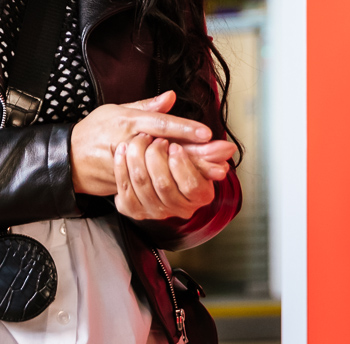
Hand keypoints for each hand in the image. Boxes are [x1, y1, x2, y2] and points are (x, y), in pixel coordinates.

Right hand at [70, 91, 213, 196]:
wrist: (69, 157)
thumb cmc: (94, 130)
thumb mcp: (116, 110)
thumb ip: (146, 106)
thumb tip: (170, 97)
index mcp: (128, 122)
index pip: (160, 123)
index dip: (184, 128)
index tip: (206, 133)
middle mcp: (130, 143)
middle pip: (168, 148)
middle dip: (198, 153)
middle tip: (221, 155)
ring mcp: (129, 165)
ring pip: (164, 169)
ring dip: (191, 170)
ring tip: (215, 170)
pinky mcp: (126, 182)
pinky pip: (154, 184)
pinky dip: (175, 185)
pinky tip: (191, 186)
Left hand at [113, 135, 228, 221]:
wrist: (146, 168)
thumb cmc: (173, 157)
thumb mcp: (191, 151)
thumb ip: (207, 150)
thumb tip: (228, 149)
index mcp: (198, 196)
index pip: (192, 186)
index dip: (182, 165)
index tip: (174, 146)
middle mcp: (178, 208)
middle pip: (164, 184)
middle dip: (156, 156)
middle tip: (154, 139)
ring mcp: (154, 211)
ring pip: (142, 182)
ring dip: (137, 156)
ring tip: (138, 139)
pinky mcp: (132, 209)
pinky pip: (124, 187)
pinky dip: (121, 165)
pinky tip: (123, 149)